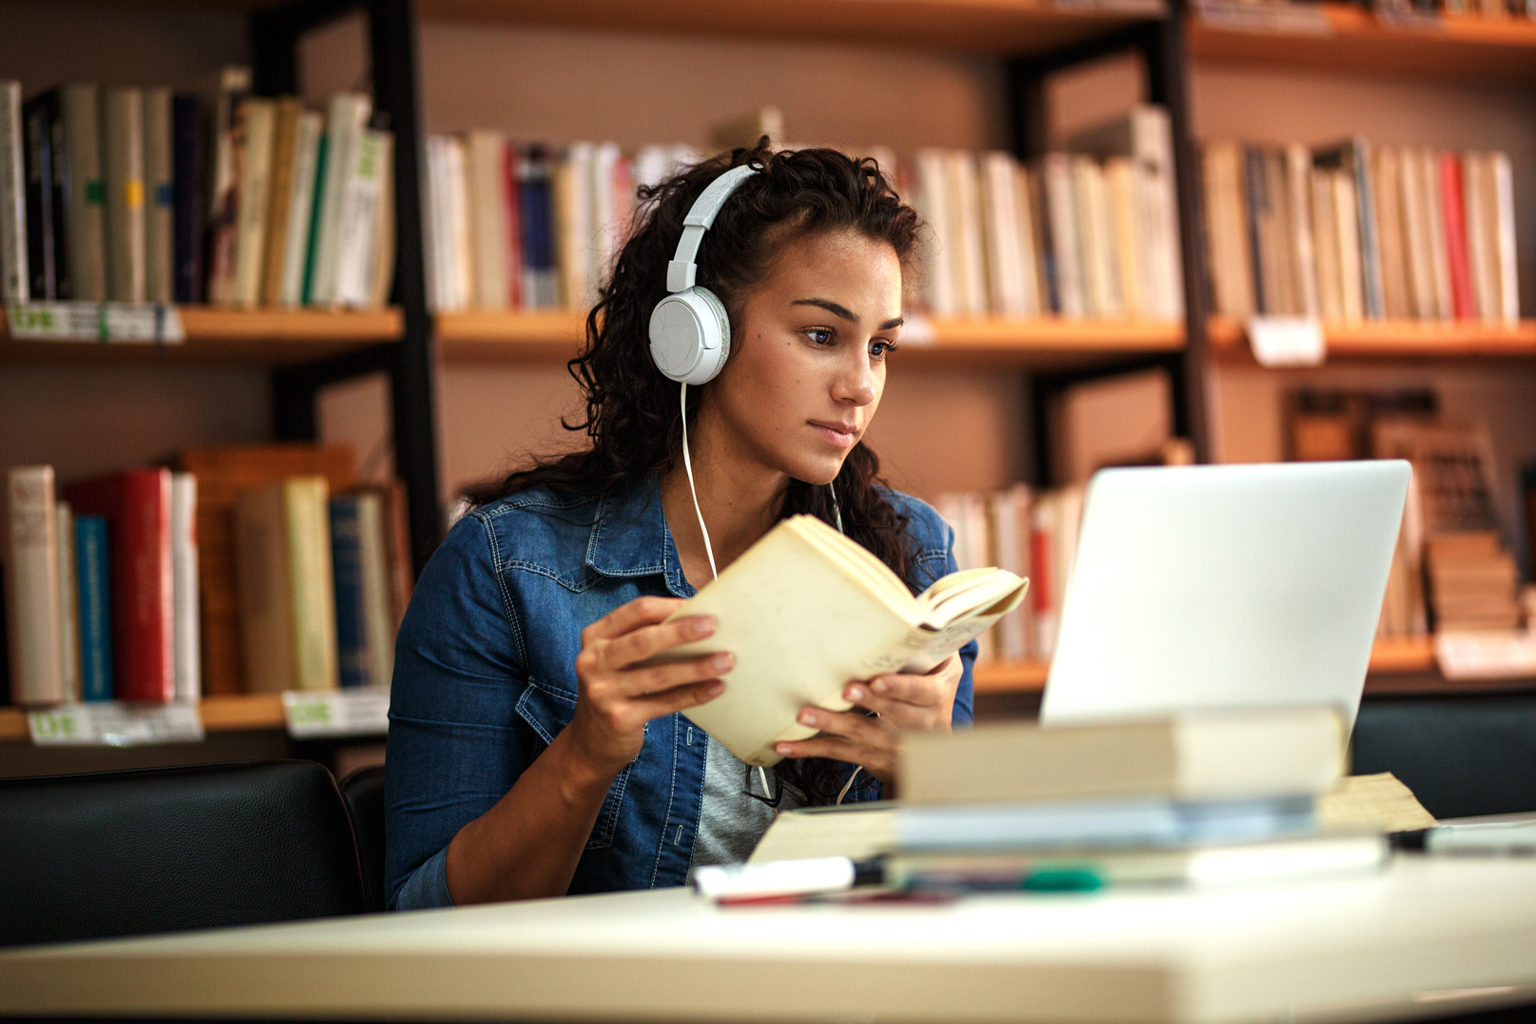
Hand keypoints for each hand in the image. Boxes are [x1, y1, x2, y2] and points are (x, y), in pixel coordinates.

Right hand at [568, 596, 730, 776]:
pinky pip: (664, 703)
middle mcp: (593, 661)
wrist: (591, 742)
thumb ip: (644, 639)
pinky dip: (693, 694)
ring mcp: (603, 691)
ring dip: (696, 667)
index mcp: (595, 636)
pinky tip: (716, 688)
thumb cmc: (616, 689)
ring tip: (726, 661)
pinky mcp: (619, 719)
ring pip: (658, 674)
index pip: (636, 612)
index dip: (669, 607)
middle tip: (714, 626)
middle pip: (644, 640)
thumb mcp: (617, 659)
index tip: (699, 605)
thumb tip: (698, 621)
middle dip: (682, 632)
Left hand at [772, 652, 961, 786]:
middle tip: (844, 690)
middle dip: (866, 702)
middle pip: (889, 713)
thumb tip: (923, 611)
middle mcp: (915, 726)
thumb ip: (935, 646)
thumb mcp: (945, 672)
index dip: (898, 687)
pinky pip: (839, 753)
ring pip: (859, 734)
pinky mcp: (870, 757)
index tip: (877, 681)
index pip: (917, 692)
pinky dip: (811, 750)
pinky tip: (787, 746)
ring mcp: (891, 745)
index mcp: (933, 699)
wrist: (938, 755)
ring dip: (830, 724)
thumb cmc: (933, 697)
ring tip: (804, 715)